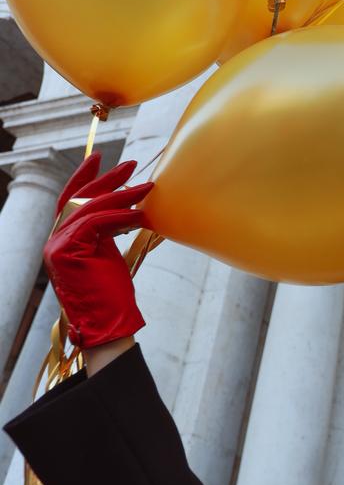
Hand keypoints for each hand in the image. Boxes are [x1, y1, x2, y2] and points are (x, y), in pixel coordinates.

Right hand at [43, 152, 153, 348]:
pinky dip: (118, 215)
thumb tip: (126, 207)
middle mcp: (53, 241)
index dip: (84, 177)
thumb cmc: (114, 295)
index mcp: (62, 240)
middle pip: (77, 199)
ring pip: (88, 208)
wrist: (110, 325)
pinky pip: (93, 223)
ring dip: (121, 195)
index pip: (69, 201)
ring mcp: (55, 246)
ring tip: (148, 188)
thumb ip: (107, 230)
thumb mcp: (109, 253)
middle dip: (106, 179)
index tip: (100, 159)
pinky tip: (140, 213)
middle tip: (132, 164)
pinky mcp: (64, 252)